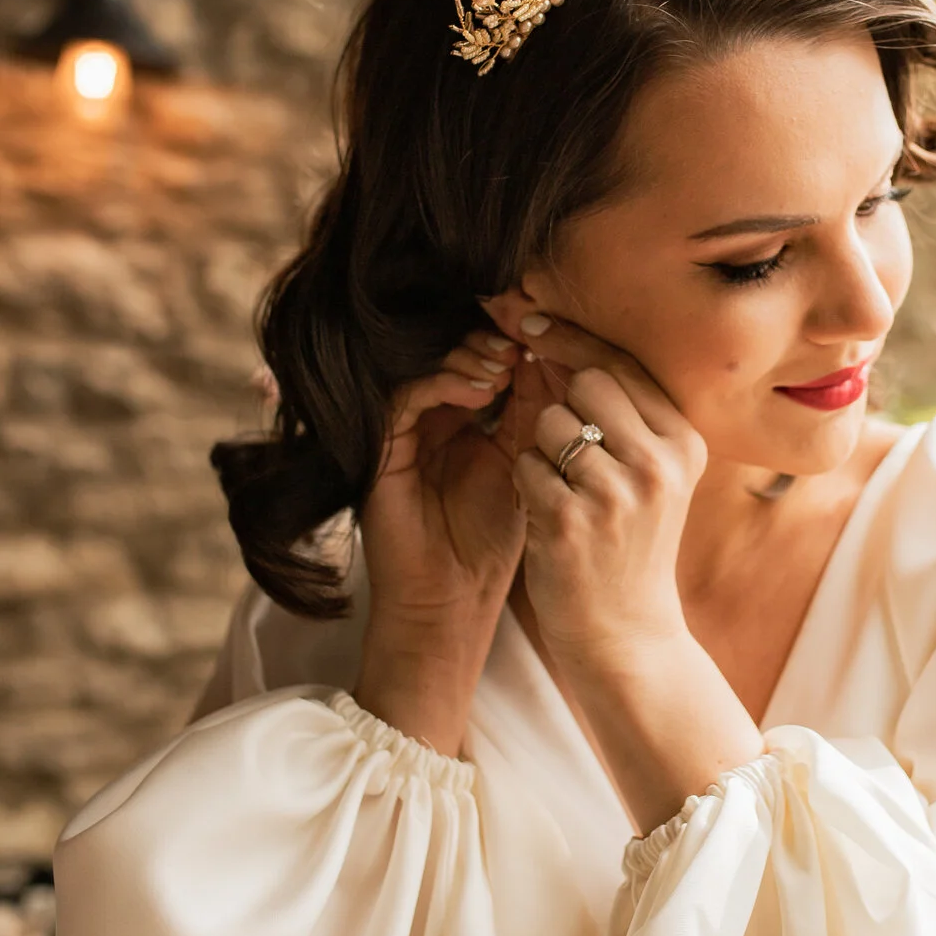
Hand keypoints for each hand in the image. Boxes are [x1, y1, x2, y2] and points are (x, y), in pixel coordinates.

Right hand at [359, 326, 525, 644]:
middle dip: (491, 340)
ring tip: (507, 366)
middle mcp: (427, 420)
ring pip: (426, 365)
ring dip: (470, 356)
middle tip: (525, 341)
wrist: (452, 601)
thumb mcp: (523, 465)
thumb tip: (555, 353)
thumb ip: (532, 414)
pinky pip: (405, 397)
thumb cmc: (491, 544)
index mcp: (461, 420)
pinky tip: (483, 390)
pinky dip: (444, 383)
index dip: (514, 341)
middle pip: (452, 352)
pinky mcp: (381, 450)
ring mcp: (401, 433)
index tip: (549, 333)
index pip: (483, 359)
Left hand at [495, 300, 708, 675]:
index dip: (572, 337)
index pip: (622, 362)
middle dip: (563, 405)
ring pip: (550, 422)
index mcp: (685, 442)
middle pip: (585, 382)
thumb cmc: (631, 546)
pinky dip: (528, 487)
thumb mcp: (650, 476)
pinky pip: (525, 466)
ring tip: (567, 493)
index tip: (532, 321)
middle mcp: (658, 463)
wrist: (625, 635)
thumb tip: (555, 334)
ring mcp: (614, 493)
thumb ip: (620, 413)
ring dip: (542, 451)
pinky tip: (551, 519)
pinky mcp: (568, 521)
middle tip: (569, 451)